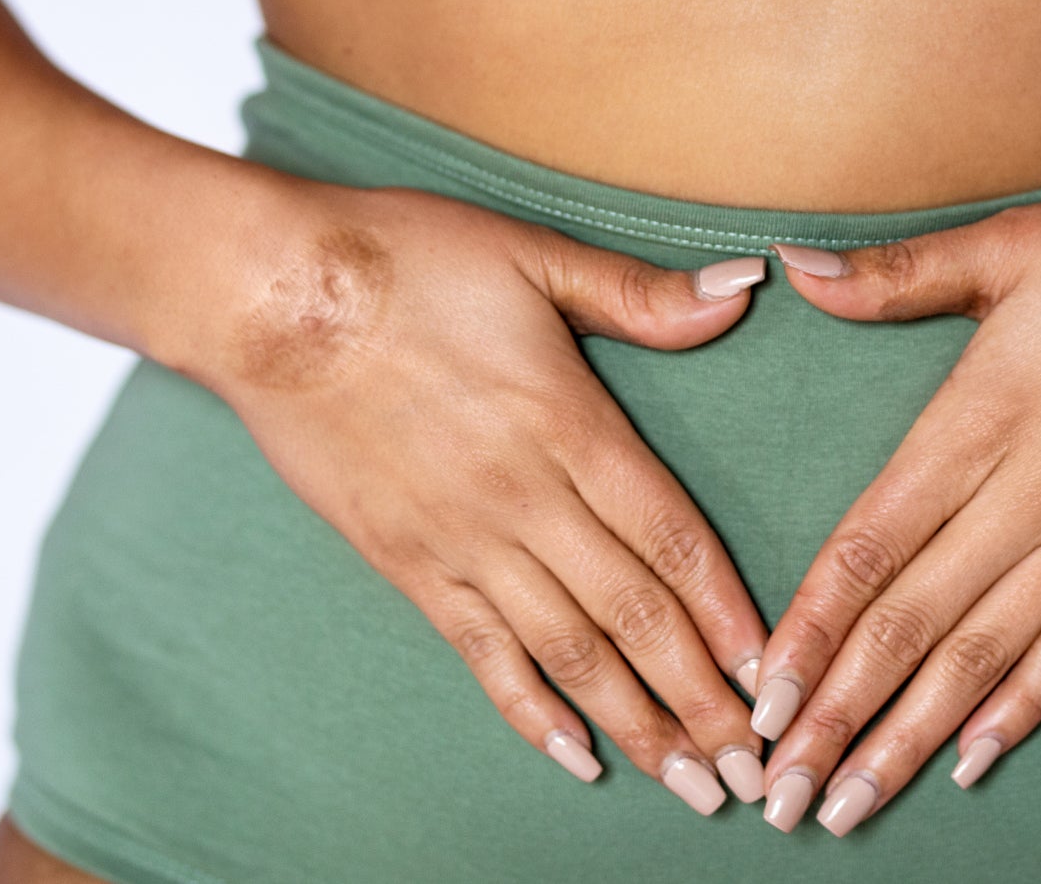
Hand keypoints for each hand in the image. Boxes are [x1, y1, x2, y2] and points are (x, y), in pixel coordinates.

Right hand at [192, 182, 778, 814]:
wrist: (268, 295)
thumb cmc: (405, 258)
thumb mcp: (533, 255)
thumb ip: (639, 295)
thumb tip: (742, 289)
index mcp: (570, 423)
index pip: (672, 538)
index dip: (729, 613)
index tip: (772, 674)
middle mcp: (524, 496)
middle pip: (633, 615)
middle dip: (700, 700)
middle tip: (753, 771)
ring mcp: (461, 538)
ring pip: (567, 651)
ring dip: (634, 724)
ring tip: (689, 785)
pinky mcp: (405, 562)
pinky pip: (480, 653)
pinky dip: (529, 711)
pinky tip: (573, 757)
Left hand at [743, 179, 1040, 834]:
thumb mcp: (1014, 244)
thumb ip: (896, 274)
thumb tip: (792, 266)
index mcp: (977, 420)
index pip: (868, 546)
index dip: (808, 627)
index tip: (759, 692)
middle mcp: (1026, 498)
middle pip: (910, 625)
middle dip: (836, 715)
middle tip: (779, 790)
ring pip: (981, 659)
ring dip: (907, 739)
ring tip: (849, 804)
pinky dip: (1017, 710)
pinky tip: (969, 761)